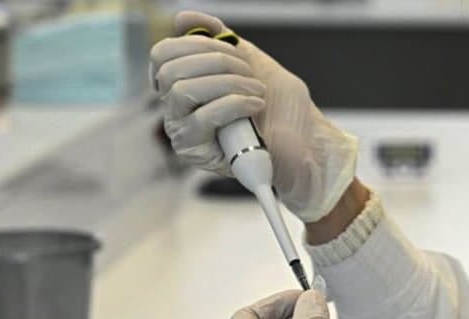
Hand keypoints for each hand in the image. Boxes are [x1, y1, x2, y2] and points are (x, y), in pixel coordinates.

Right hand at [150, 12, 358, 221]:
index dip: (193, 43)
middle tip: (249, 72)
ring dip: (228, 83)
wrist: (306, 142)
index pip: (162, 55)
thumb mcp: (250, 61)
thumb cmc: (280, 107)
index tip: (227, 47)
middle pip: (171, 70)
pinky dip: (235, 103)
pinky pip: (203, 117)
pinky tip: (256, 105)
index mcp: (184, 83)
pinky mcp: (196, 152)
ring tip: (257, 91)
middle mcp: (176, 109)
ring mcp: (183, 131)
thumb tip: (182, 18)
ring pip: (182, 91)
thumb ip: (218, 38)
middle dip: (216, 62)